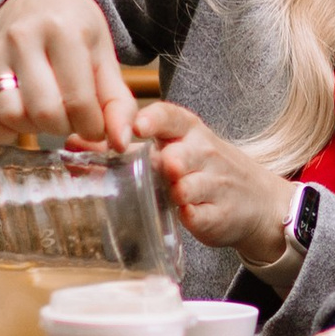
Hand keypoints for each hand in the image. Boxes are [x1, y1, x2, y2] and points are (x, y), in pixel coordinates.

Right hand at [0, 0, 135, 149]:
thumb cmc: (75, 26)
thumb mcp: (104, 53)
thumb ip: (117, 100)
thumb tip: (121, 142)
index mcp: (63, 31)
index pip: (78, 101)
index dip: (93, 126)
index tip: (96, 124)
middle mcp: (23, 40)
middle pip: (44, 112)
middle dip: (66, 127)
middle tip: (73, 117)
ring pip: (11, 115)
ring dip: (34, 129)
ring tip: (48, 116)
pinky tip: (21, 121)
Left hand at [136, 100, 293, 261]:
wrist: (258, 201)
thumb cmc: (206, 171)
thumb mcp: (180, 148)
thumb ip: (135, 147)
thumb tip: (76, 144)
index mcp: (190, 132)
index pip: (170, 117)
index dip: (152, 120)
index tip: (137, 127)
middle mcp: (205, 154)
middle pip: (179, 156)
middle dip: (170, 164)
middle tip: (166, 170)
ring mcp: (216, 185)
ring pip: (188, 188)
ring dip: (177, 193)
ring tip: (176, 196)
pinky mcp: (220, 215)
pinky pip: (197, 217)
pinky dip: (189, 218)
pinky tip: (189, 215)